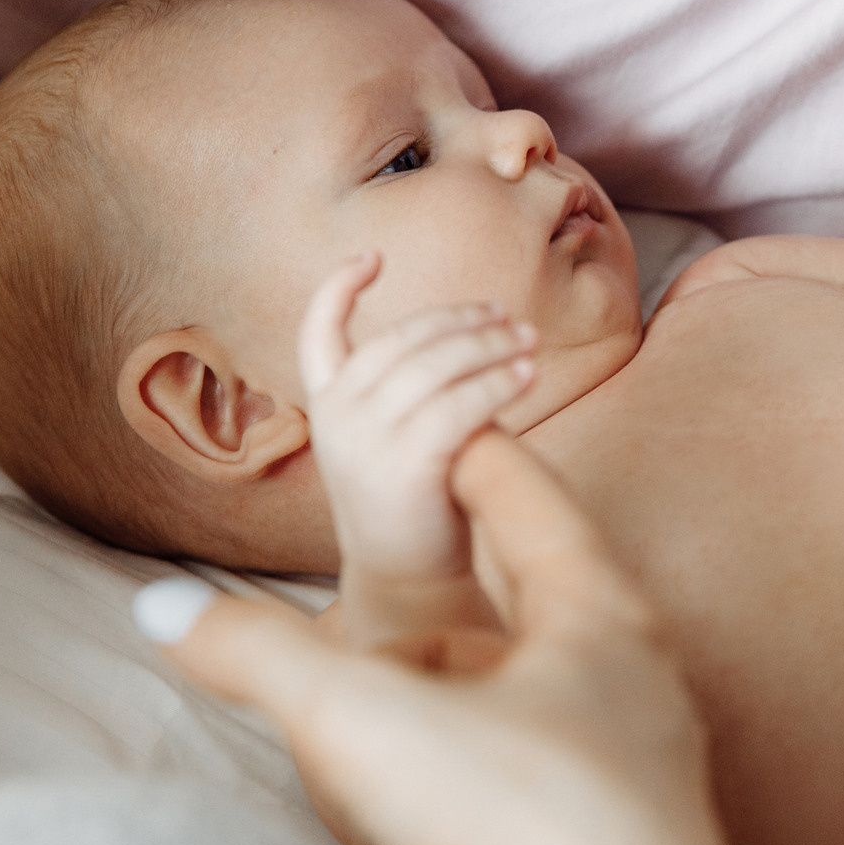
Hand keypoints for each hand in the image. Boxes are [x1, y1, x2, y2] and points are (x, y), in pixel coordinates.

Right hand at [139, 436, 783, 844]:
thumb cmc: (531, 832)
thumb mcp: (368, 723)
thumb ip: (260, 657)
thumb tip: (161, 609)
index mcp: (598, 611)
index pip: (522, 490)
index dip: (459, 449)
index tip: (416, 429)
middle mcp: (633, 675)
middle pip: (524, 591)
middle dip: (438, 586)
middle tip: (373, 572)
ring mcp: (636, 760)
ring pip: (525, 690)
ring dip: (448, 686)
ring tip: (372, 708)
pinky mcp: (620, 840)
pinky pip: (532, 768)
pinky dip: (467, 763)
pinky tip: (416, 802)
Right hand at [298, 252, 539, 645]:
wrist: (411, 588)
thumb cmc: (418, 508)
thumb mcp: (397, 441)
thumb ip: (413, 391)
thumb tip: (477, 333)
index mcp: (328, 407)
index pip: (316, 333)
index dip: (338, 288)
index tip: (372, 256)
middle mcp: (336, 418)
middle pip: (400, 339)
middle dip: (459, 320)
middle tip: (510, 319)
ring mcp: (364, 440)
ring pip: (433, 365)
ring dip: (487, 345)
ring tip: (527, 342)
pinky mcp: (403, 464)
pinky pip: (458, 404)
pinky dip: (496, 382)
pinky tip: (527, 376)